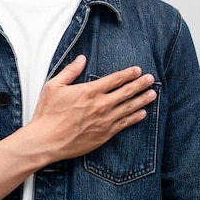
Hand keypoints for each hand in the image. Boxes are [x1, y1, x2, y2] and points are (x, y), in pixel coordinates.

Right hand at [26, 54, 156, 161]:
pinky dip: (135, 118)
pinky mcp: (104, 134)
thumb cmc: (47, 114)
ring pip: (128, 108)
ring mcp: (104, 121)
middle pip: (126, 92)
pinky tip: (143, 113)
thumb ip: (70, 71)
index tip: (138, 70)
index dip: (128, 74)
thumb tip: (81, 59)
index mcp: (89, 91)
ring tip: (153, 94)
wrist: (46, 141)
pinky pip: (124, 124)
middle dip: (140, 84)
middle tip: (151, 79)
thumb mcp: (53, 86)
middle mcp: (100, 105)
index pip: (114, 80)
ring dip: (142, 100)